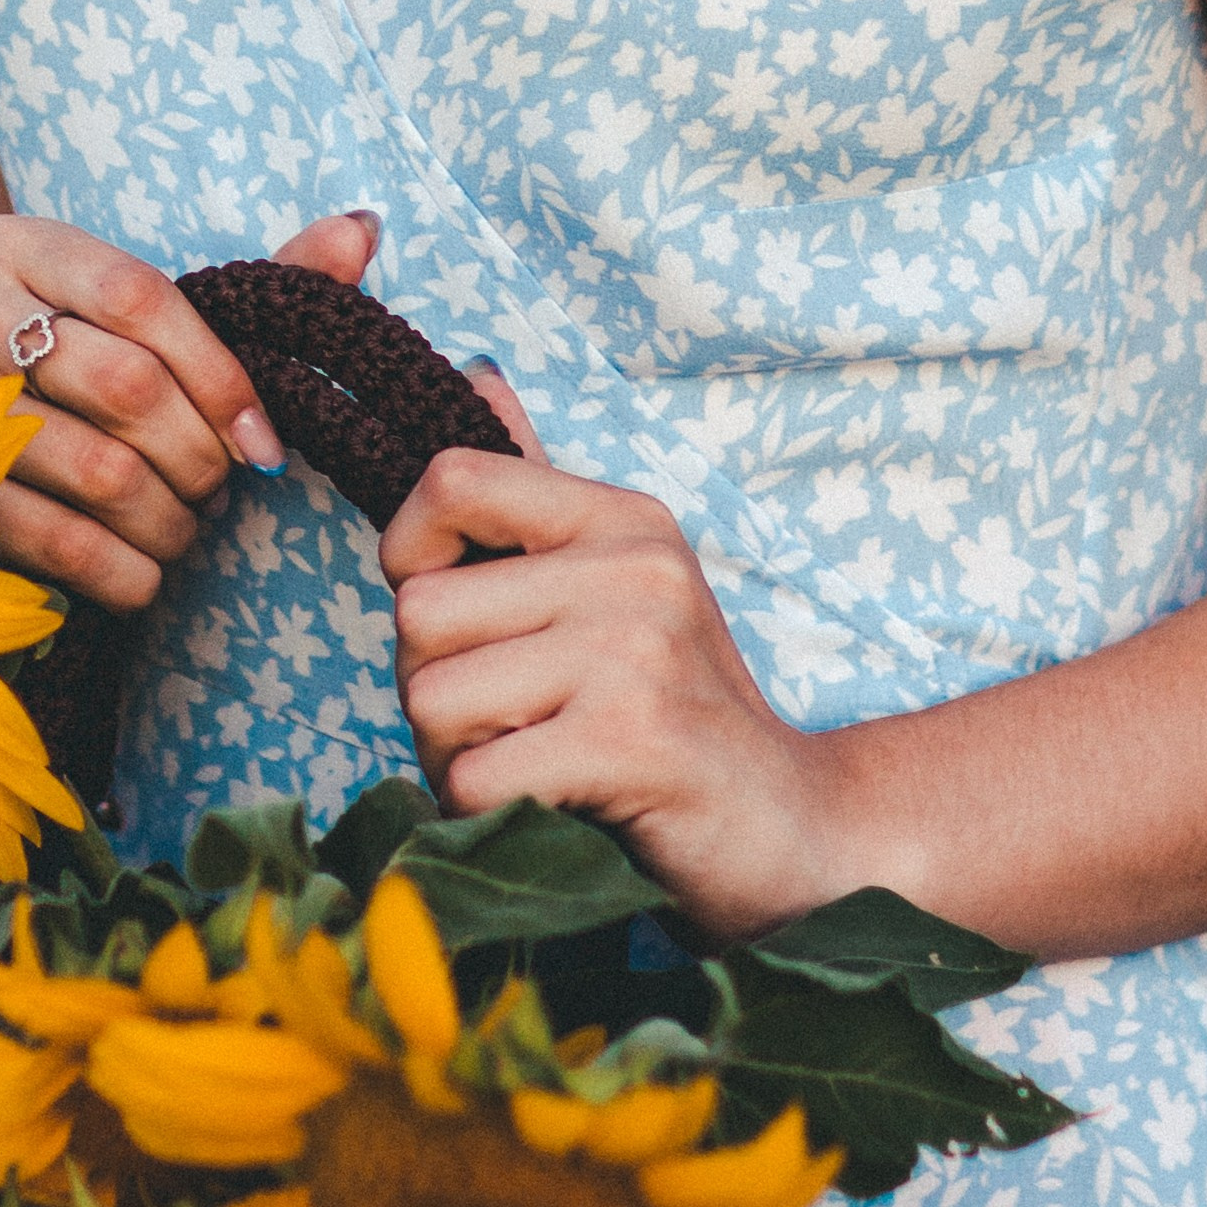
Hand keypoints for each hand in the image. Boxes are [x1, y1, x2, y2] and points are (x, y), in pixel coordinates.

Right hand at [0, 209, 383, 610]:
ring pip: (100, 473)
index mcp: (16, 247)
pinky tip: (144, 575)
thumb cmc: (55, 376)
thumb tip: (361, 231)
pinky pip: (58, 544)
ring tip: (183, 529)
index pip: (140, 297)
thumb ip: (241, 289)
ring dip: (170, 521)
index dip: (221, 375)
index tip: (264, 442)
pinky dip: (125, 573)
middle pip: (126, 387)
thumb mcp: (129, 321)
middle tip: (218, 489)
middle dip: (199, 457)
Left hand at [383, 452, 858, 944]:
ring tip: (539, 765)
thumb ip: (533, 495)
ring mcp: (636, 653)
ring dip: (458, 759)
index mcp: (621, 519)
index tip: (461, 616)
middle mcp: (632, 568)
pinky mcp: (633, 742)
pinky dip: (488, 812)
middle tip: (514, 724)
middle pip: (417, 614)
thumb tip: (473, 375)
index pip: (450, 478)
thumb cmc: (677, 716)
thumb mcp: (616, 586)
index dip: (411, 553)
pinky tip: (557, 807)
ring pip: (431, 700)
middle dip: (434, 691)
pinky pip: (475, 777)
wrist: (796, 831)